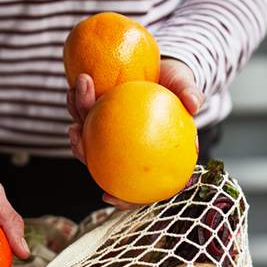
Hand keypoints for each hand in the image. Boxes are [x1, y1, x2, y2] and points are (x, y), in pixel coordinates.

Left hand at [66, 57, 202, 208]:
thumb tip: (195, 103)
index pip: (140, 188)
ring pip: (87, 139)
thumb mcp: (185, 85)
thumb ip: (190, 93)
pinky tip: (71, 90)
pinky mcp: (99, 117)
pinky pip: (84, 114)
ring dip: (75, 127)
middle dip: (82, 152)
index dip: (124, 200)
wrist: (161, 67)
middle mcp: (126, 150)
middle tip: (76, 134)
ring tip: (72, 105)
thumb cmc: (176, 82)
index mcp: (151, 155)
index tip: (106, 196)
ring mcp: (109, 135)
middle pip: (101, 164)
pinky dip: (76, 103)